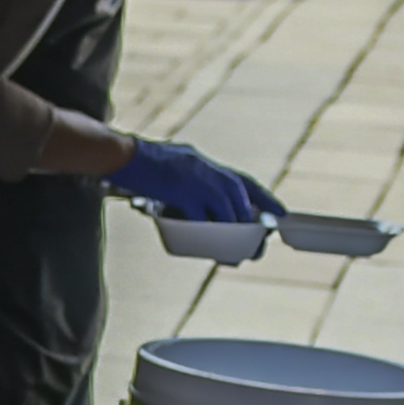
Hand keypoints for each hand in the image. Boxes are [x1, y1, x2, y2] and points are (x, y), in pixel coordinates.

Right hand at [105, 140, 284, 227]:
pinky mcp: (182, 191)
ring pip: (226, 211)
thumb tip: (202, 209)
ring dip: (230, 232)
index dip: (266, 198)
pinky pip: (200, 217)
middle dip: (249, 226)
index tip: (281, 213)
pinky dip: (204, 230)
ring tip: (230, 249)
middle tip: (253, 245)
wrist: (121, 155)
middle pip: (239, 200)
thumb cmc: (143, 163)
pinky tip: (203, 240)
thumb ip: (194, 182)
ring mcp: (196, 179)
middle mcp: (208, 170)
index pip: (245, 182)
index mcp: (207, 164)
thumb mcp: (178, 166)